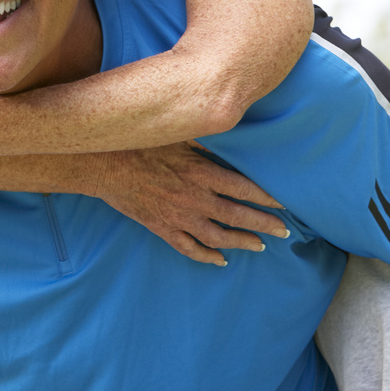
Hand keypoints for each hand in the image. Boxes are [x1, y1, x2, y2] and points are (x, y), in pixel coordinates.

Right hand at [95, 143, 288, 265]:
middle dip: (264, 225)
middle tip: (284, 231)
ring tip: (260, 246)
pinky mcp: (162, 228)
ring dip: (242, 243)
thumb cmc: (141, 143)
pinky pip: (188, 248)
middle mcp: (195, 199)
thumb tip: (231, 130)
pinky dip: (206, 257)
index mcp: (202, 173)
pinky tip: (220, 261)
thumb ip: (207, 140)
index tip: (285, 203)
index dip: (267, 197)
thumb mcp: (179, 135)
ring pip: (218, 237)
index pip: (244, 188)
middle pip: (238, 216)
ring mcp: (179, 217)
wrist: (104, 164)